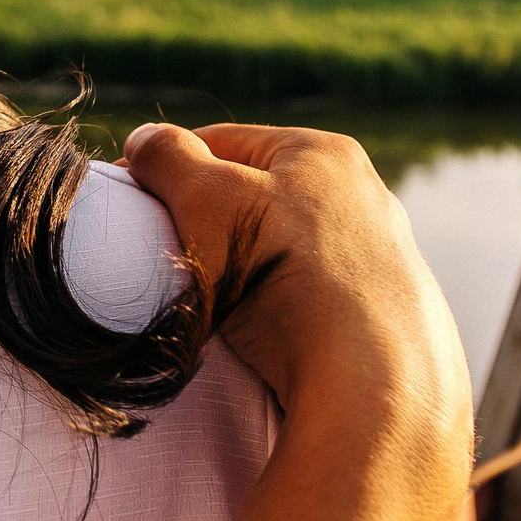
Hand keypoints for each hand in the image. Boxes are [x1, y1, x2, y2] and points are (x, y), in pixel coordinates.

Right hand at [124, 121, 474, 520]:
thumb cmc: (283, 274)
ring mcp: (381, 257)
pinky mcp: (387, 314)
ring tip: (212, 305)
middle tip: (172, 258)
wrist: (371, 378)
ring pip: (282, 250)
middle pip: (255, 197)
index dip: (169, 170)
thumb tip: (144, 142)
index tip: (133, 207)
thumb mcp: (207, 200)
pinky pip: (311, 296)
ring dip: (243, 270)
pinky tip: (262, 334)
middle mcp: (363, 196)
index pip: (222, 143)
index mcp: (323, 153)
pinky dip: (279, 309)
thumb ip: (167, 159)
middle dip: (209, 223)